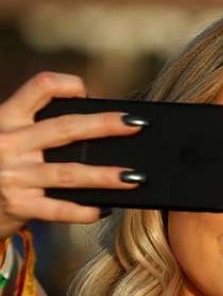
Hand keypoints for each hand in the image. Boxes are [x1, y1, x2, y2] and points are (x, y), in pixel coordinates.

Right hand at [0, 71, 142, 237]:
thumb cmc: (0, 169)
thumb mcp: (9, 140)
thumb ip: (38, 134)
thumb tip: (94, 133)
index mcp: (7, 119)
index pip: (38, 88)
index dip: (65, 84)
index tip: (87, 90)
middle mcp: (9, 143)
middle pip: (65, 128)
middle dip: (104, 125)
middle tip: (135, 125)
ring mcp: (14, 176)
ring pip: (69, 173)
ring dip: (105, 175)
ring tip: (134, 177)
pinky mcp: (18, 205)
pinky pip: (59, 210)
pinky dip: (84, 211)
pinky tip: (104, 209)